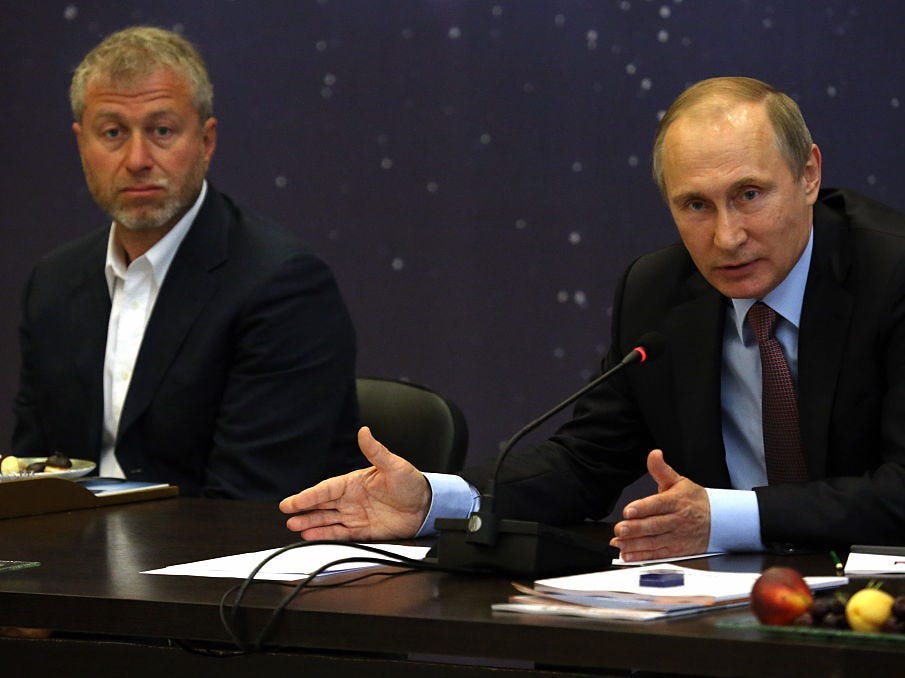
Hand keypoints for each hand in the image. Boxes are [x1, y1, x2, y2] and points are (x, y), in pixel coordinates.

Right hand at [279, 426, 430, 540]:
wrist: (428, 506)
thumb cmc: (412, 483)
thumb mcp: (395, 466)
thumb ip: (376, 451)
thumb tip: (364, 431)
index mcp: (355, 482)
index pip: (327, 489)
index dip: (308, 495)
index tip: (292, 501)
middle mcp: (352, 499)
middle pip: (322, 505)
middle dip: (304, 510)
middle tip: (287, 515)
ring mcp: (356, 515)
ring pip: (328, 520)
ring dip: (311, 524)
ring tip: (294, 527)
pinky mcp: (363, 531)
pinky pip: (341, 534)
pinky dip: (326, 536)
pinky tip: (312, 537)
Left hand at [609, 449, 710, 561]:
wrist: (718, 520)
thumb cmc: (694, 500)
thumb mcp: (678, 481)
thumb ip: (661, 470)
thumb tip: (654, 454)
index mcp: (676, 502)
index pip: (657, 505)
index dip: (642, 508)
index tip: (628, 511)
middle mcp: (676, 520)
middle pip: (654, 526)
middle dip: (635, 529)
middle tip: (620, 529)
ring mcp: (677, 537)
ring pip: (654, 542)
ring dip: (635, 544)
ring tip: (619, 543)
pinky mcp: (676, 550)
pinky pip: (657, 554)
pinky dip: (642, 556)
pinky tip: (628, 555)